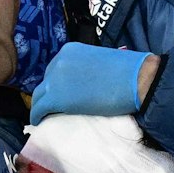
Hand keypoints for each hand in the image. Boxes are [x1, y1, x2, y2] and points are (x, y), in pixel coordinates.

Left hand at [28, 43, 156, 124]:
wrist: (136, 80)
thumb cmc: (127, 71)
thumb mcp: (100, 61)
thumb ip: (86, 67)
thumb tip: (84, 80)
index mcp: (70, 50)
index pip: (56, 69)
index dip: (56, 83)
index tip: (60, 93)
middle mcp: (59, 61)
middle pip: (46, 81)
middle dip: (49, 93)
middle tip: (53, 106)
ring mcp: (55, 79)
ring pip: (39, 95)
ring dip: (41, 105)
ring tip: (44, 116)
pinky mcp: (57, 98)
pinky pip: (40, 108)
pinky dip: (38, 116)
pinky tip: (39, 122)